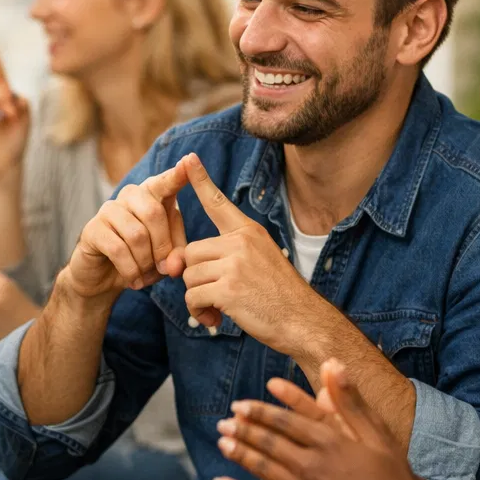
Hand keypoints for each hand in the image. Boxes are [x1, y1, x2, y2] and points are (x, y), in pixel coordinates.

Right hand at [64, 158, 188, 300]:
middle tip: (164, 269)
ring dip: (145, 262)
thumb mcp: (165, 257)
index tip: (189, 161)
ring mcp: (109, 209)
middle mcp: (129, 196)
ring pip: (136, 234)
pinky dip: (130, 269)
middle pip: (153, 212)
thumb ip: (176, 256)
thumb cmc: (140, 259)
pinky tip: (133, 279)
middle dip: (163, 246)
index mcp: (152, 196)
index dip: (176, 174)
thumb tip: (173, 265)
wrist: (103, 278)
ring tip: (145, 276)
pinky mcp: (92, 229)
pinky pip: (118, 249)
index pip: (165, 182)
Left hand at [182, 153, 314, 347]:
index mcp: (249, 232)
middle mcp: (241, 242)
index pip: (218, 203)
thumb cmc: (278, 296)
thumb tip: (177, 266)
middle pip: (190, 252)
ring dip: (198, 298)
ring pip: (189, 276)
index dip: (201, 181)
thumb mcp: (258, 262)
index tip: (188, 158)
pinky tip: (216, 320)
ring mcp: (235, 264)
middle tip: (214, 296)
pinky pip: (193, 296)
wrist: (302, 321)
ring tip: (219, 309)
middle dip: (195, 277)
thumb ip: (222, 258)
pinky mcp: (228, 289)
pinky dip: (199, 312)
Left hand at [212, 359, 427, 479]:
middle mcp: (311, 464)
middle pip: (268, 442)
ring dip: (239, 453)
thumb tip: (333, 363)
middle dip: (243, 430)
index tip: (240, 405)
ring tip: (222, 443)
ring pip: (262, 468)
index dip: (260, 411)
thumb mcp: (379, 437)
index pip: (285, 420)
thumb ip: (351, 401)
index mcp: (329, 441)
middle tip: (223, 422)